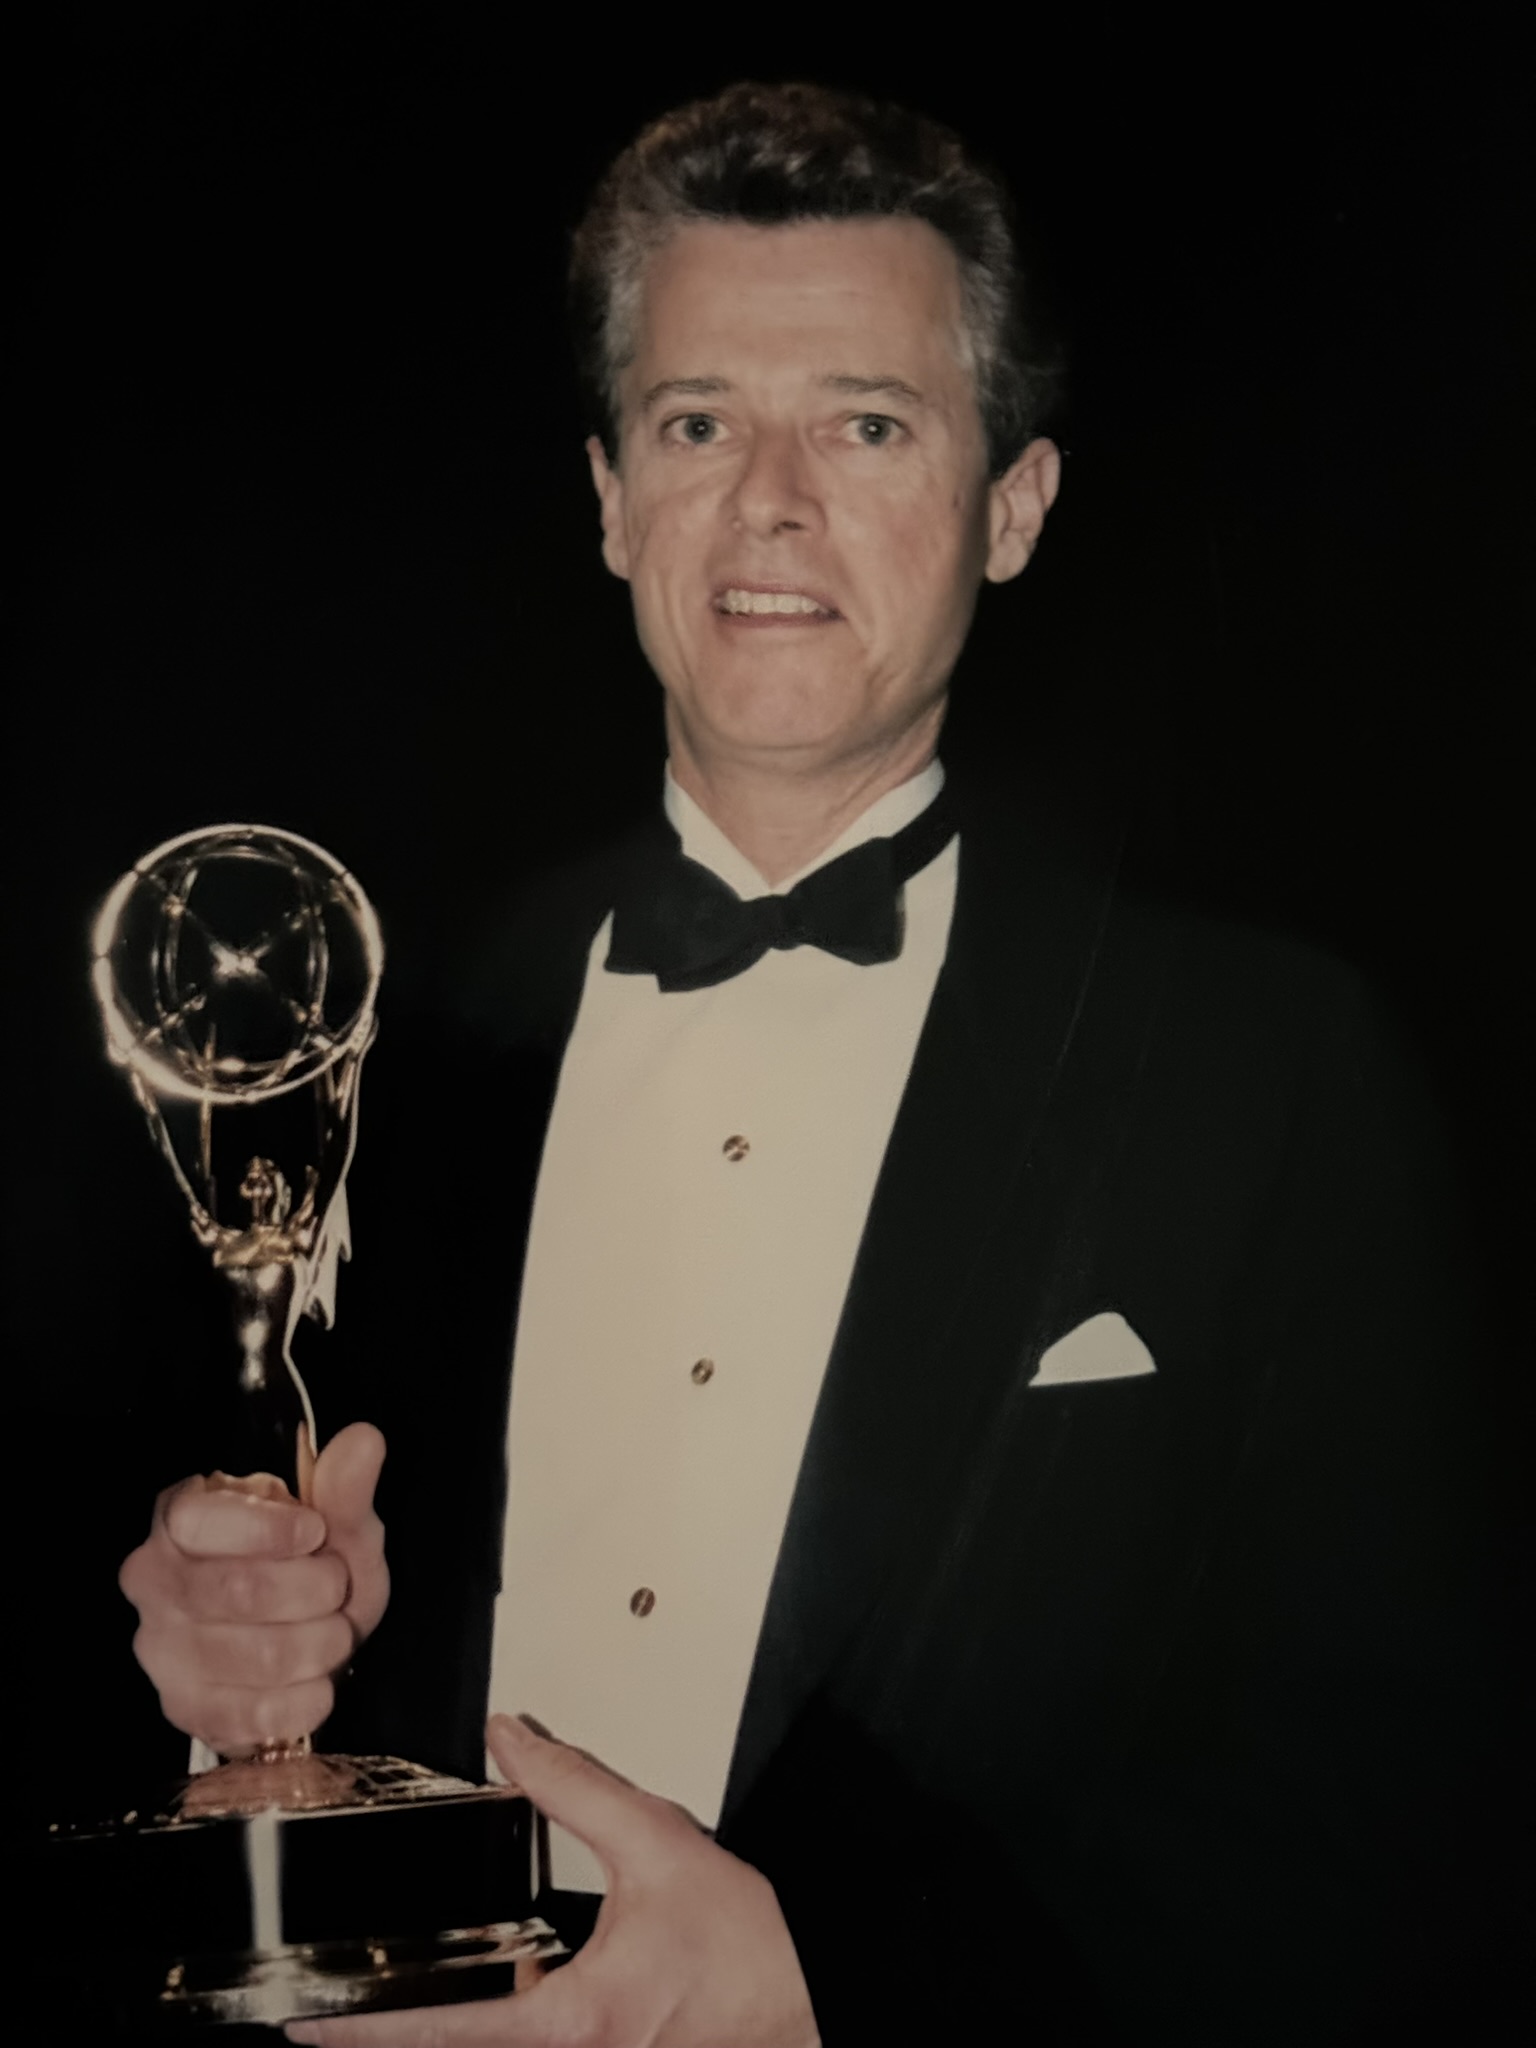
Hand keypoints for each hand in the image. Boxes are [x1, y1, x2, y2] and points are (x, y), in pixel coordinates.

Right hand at [118, 1421, 388, 1753]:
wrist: (302, 1644)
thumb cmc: (308, 1571)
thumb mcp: (336, 1527)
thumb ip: (345, 1488)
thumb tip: (362, 1442)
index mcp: (182, 1518)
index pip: (200, 1521)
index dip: (266, 1530)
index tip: (315, 1532)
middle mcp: (156, 1582)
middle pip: (238, 1591)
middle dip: (315, 1591)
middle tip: (338, 1586)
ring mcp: (163, 1650)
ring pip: (256, 1656)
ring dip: (320, 1645)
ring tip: (334, 1632)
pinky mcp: (185, 1708)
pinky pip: (253, 1715)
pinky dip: (305, 1700)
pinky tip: (317, 1681)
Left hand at [284, 1714, 819, 2047]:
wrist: (815, 1997)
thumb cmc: (753, 1951)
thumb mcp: (660, 1841)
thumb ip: (575, 1787)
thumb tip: (512, 1742)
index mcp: (571, 2017)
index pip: (441, 2027)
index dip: (365, 2026)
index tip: (308, 2020)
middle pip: (458, 2046)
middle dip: (396, 2018)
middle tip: (334, 1996)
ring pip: (495, 2047)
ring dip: (450, 2016)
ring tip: (401, 1983)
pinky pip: (536, 2045)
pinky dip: (499, 2017)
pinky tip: (495, 1982)